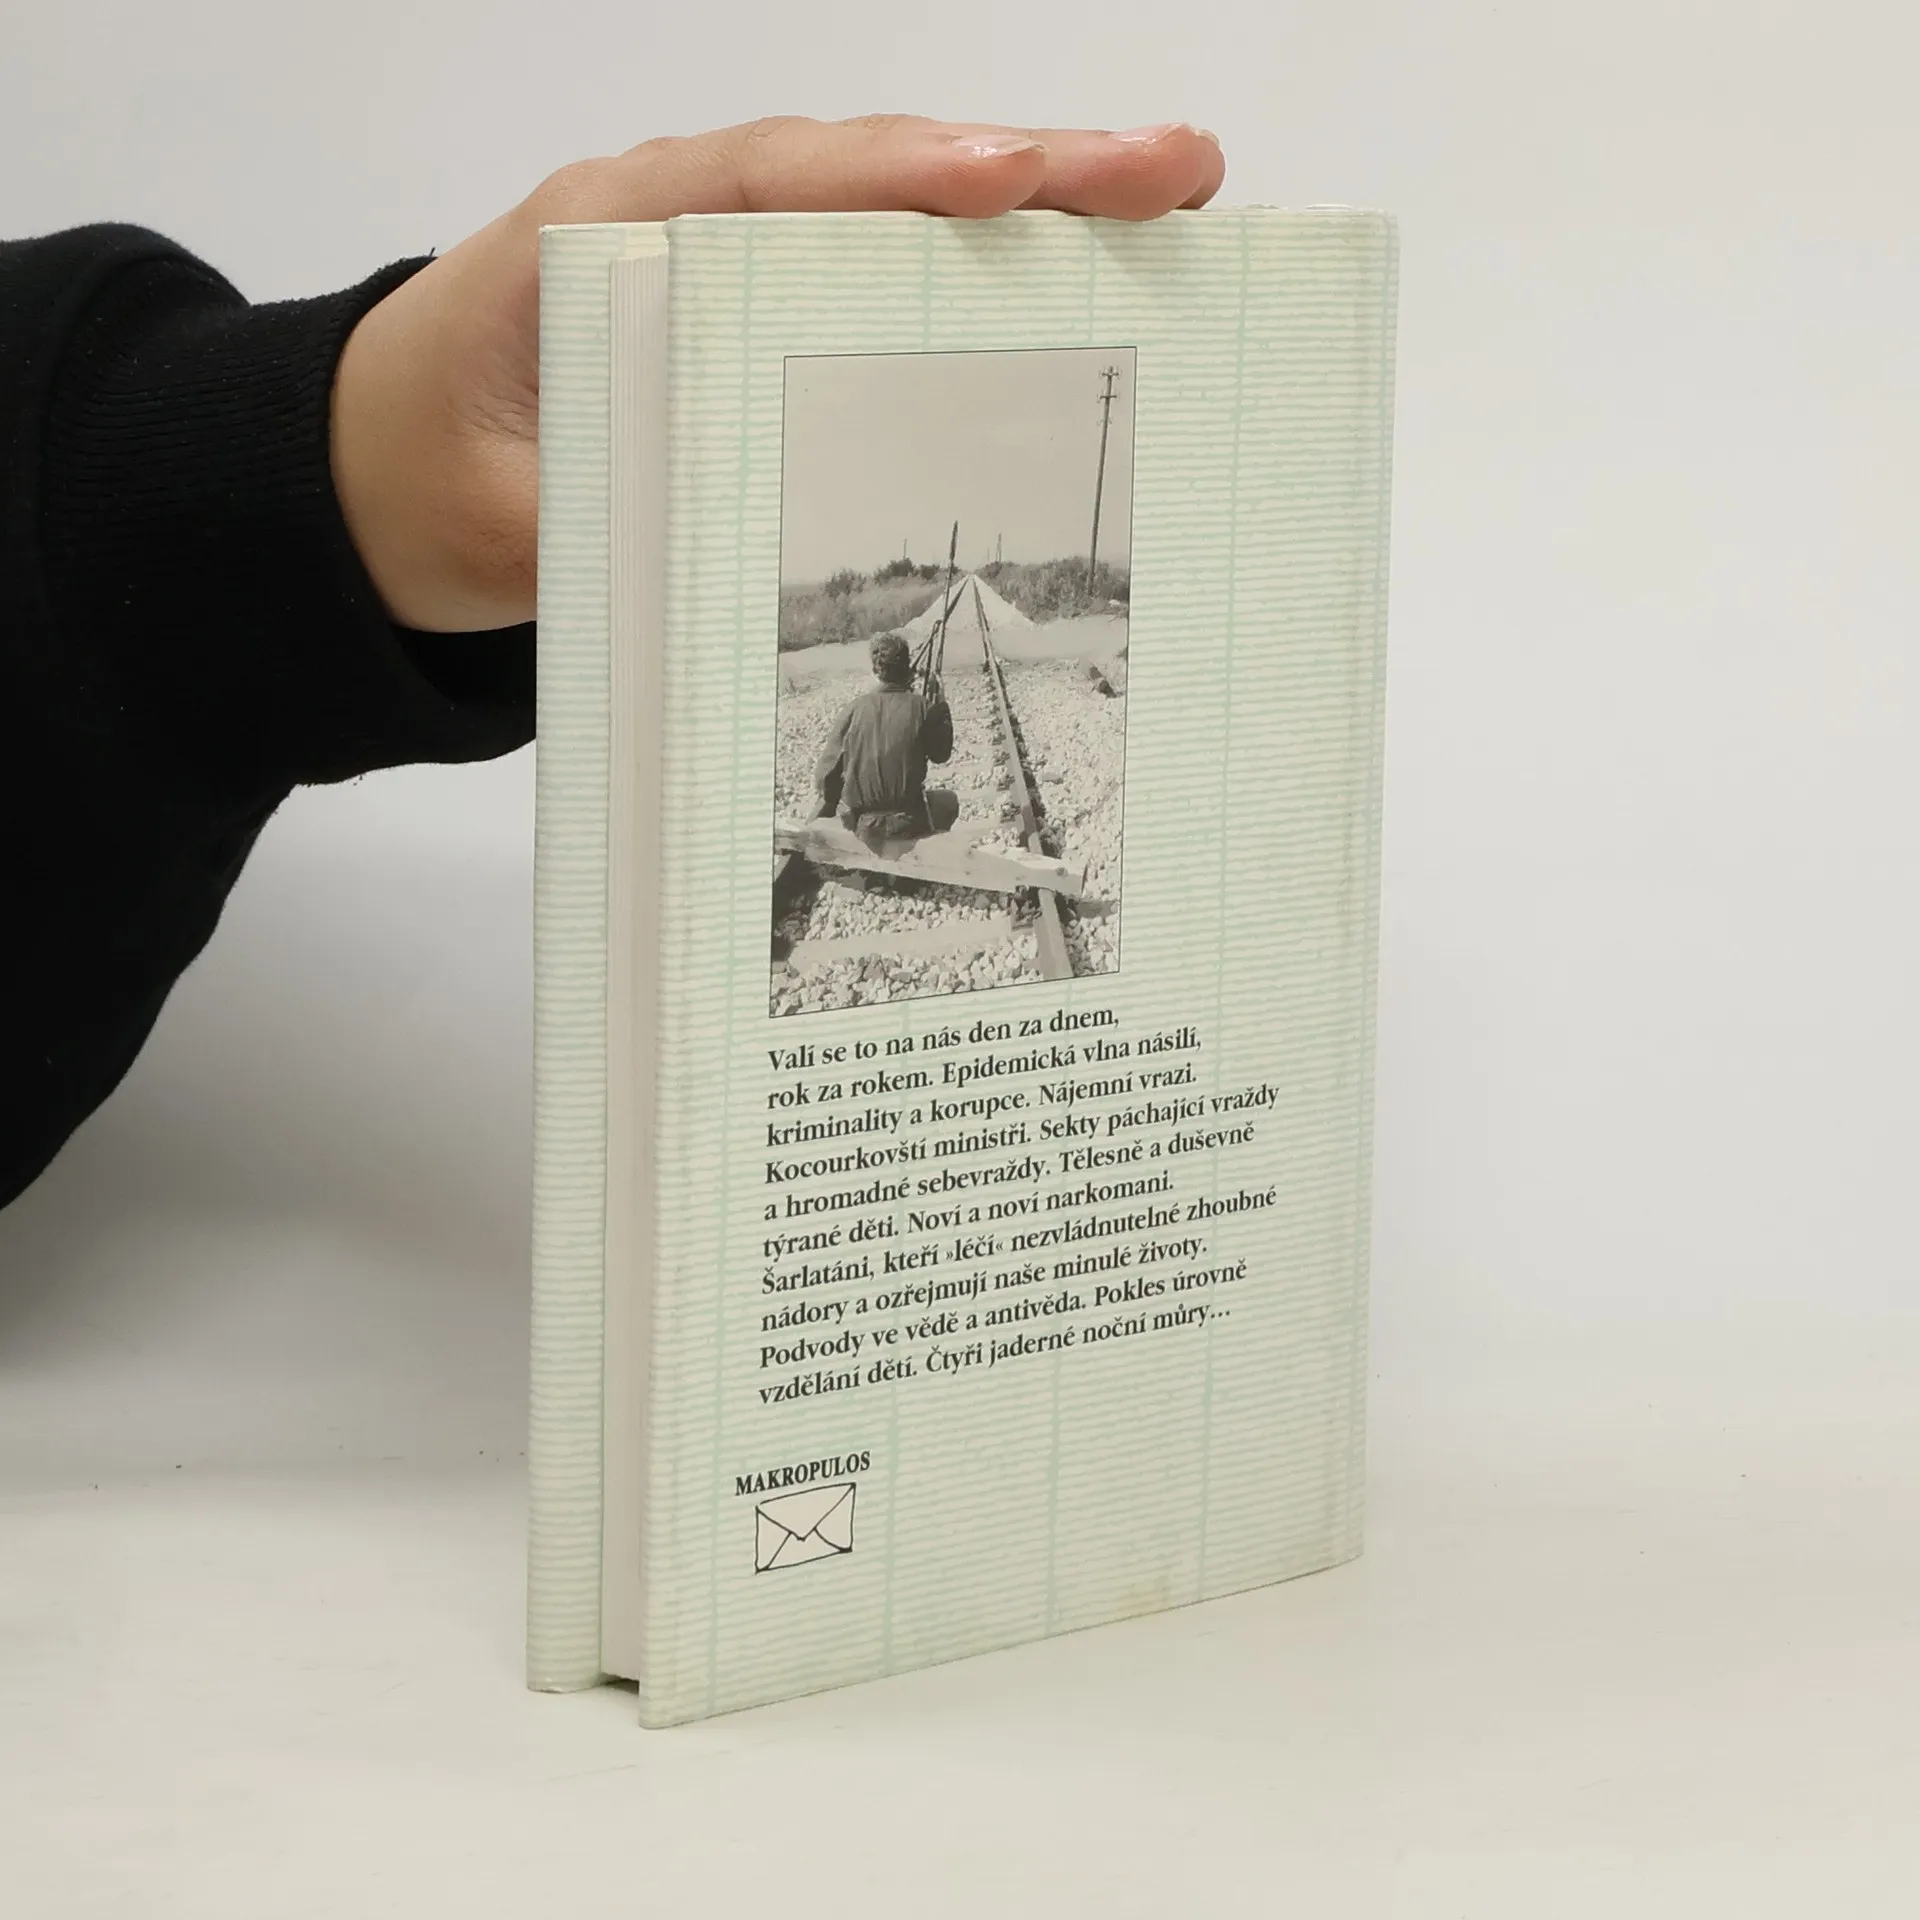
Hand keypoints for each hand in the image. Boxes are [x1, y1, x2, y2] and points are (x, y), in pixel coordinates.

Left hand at [330, 116, 1223, 631]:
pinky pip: (874, 267)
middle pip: (867, 170)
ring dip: (1028, 208)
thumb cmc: (427, 471)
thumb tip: (730, 540)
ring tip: (1167, 203)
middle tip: (1172, 170)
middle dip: (1026, 168)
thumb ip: (605, 520)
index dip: (895, 179)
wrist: (374, 470)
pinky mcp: (756, 307)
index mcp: (607, 235)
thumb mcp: (505, 521)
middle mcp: (681, 216)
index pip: (772, 182)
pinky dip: (972, 270)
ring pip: (889, 209)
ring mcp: (728, 255)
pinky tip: (1070, 277)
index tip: (1008, 181)